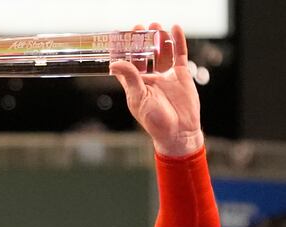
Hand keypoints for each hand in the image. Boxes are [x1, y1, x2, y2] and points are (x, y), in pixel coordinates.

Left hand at [111, 24, 202, 156]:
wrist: (179, 132)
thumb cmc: (155, 121)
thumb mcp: (139, 98)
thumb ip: (130, 78)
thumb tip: (115, 63)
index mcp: (134, 85)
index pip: (126, 64)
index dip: (122, 52)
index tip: (118, 37)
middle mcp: (149, 79)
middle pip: (144, 55)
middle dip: (140, 42)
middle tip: (138, 27)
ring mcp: (165, 76)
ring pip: (161, 52)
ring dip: (157, 39)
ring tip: (154, 25)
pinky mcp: (181, 75)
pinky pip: (179, 55)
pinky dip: (177, 41)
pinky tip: (174, 28)